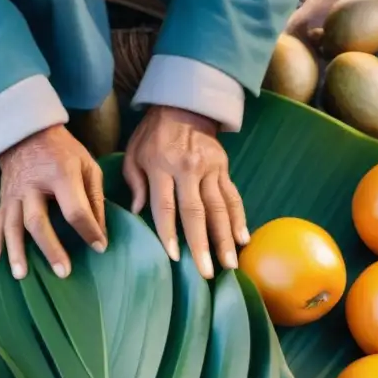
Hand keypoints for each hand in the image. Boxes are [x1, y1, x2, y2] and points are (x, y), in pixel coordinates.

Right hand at [0, 124, 106, 279]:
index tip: (100, 247)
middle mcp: (33, 186)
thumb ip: (95, 198)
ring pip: (13, 226)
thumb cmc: (63, 151)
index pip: (75, 210)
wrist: (27, 132)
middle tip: (63, 272)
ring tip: (22, 275)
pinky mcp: (3, 199)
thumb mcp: (87, 166)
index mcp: (60, 174)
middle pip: (37, 222)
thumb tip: (101, 232)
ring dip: (16, 252)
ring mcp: (14, 193)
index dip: (89, 230)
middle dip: (50, 249)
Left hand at [123, 105, 248, 278]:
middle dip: (202, 245)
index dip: (169, 232)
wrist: (185, 105)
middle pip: (196, 212)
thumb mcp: (134, 153)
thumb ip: (134, 182)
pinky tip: (243, 239)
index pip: (165, 205)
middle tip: (207, 272)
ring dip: (225, 238)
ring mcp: (210, 169)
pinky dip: (239, 218)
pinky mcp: (224, 169)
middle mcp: (188, 169)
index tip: (174, 257)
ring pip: (220, 208)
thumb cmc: (153, 134)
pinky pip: (233, 196)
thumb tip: (137, 211)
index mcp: (162, 166)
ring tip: (230, 263)